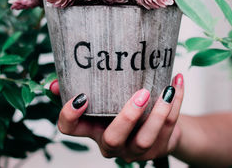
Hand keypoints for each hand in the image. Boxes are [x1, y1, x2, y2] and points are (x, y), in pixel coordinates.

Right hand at [49, 74, 183, 161]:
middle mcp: (111, 144)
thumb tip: (53, 83)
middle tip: (141, 94)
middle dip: (126, 117)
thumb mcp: (103, 97)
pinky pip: (169, 128)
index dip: (70, 116)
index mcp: (92, 129)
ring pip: (145, 139)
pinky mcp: (158, 148)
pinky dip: (177, 102)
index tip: (81, 97)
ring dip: (158, 114)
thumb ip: (83, 87)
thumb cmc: (123, 105)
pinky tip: (178, 82)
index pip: (70, 130)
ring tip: (166, 90)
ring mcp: (135, 150)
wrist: (159, 124)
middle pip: (112, 140)